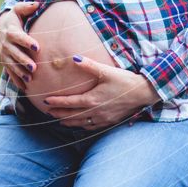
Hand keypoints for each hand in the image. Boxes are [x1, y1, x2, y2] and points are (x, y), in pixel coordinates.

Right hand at [0, 2, 40, 92]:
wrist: (1, 27)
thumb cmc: (15, 18)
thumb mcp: (18, 9)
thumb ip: (27, 7)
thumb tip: (37, 4)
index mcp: (11, 31)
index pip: (18, 37)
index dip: (27, 42)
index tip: (37, 47)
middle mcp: (6, 44)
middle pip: (14, 53)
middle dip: (23, 61)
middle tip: (34, 67)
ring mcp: (4, 54)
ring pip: (11, 65)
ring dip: (20, 72)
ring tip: (30, 79)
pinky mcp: (5, 62)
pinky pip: (10, 72)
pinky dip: (16, 80)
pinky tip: (25, 88)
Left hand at [44, 55, 160, 128]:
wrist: (142, 93)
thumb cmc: (124, 81)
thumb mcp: (106, 71)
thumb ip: (89, 65)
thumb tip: (75, 58)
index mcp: (92, 100)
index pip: (69, 102)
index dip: (56, 102)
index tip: (46, 101)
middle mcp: (94, 112)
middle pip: (71, 116)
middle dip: (58, 114)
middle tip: (47, 112)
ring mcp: (101, 119)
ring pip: (80, 123)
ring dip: (68, 122)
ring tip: (59, 119)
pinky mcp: (108, 122)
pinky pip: (90, 127)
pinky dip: (81, 126)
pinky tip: (79, 124)